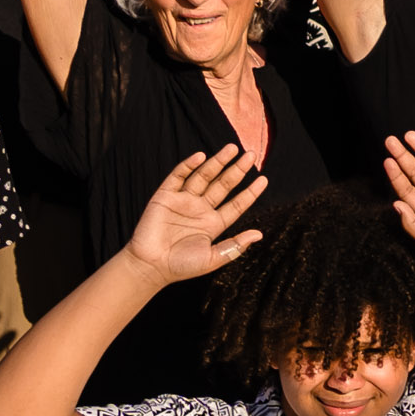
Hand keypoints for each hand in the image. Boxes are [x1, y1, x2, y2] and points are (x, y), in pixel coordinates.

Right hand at [125, 146, 271, 281]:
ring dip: (217, 162)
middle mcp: (200, 209)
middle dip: (237, 170)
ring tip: (232, 148)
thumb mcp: (212, 259)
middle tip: (251, 154)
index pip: (236, 204)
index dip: (250, 192)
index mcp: (213, 224)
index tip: (264, 179)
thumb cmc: (181, 266)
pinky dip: (188, 166)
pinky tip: (201, 157)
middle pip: (223, 185)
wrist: (151, 266)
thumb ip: (235, 246)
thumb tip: (259, 234)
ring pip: (204, 176)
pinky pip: (178, 177)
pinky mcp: (165, 197)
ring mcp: (183, 201)